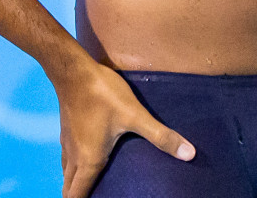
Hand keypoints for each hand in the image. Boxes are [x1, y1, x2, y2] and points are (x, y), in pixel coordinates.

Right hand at [52, 59, 194, 197]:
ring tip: (90, 185)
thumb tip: (189, 154)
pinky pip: (67, 158)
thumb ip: (161, 135)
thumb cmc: (103, 95)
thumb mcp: (135, 115)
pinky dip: (74, 167)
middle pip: (68, 187)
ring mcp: (67, 142)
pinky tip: (86, 157)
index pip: (75, 195)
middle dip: (77, 197)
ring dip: (75, 182)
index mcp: (88, 160)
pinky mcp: (66, 129)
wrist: (73, 70)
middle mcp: (74, 156)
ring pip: (66, 172)